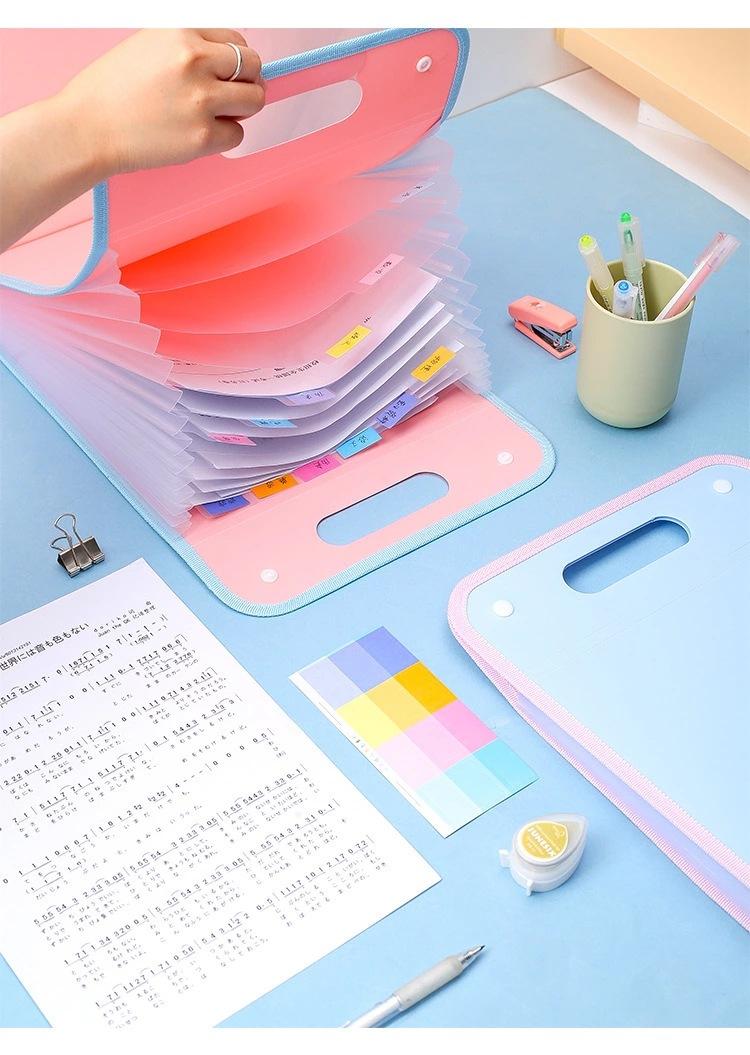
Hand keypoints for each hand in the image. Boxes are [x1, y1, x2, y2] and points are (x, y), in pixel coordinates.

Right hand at [57, 28, 265, 177]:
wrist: (87, 127)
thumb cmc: (111, 90)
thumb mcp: (148, 45)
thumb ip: (189, 47)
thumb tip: (228, 61)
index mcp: (182, 33)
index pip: (236, 40)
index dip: (236, 60)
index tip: (229, 74)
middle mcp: (195, 61)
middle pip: (253, 68)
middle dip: (247, 82)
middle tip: (231, 96)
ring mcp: (201, 99)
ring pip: (254, 100)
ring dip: (241, 109)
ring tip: (216, 114)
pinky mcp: (202, 136)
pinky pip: (237, 135)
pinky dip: (224, 137)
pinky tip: (198, 133)